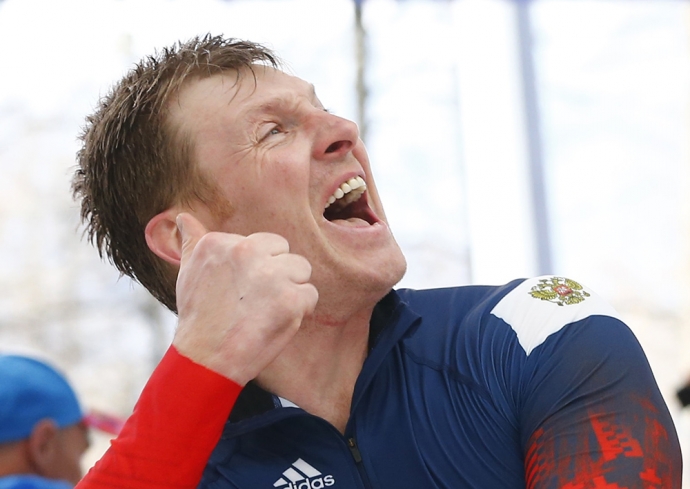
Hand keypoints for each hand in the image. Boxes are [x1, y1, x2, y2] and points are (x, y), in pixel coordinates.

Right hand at [172, 213, 318, 384]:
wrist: (206, 358)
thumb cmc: (199, 316)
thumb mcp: (187, 272)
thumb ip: (193, 241)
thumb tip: (184, 218)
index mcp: (221, 242)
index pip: (262, 243)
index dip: (257, 268)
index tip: (240, 290)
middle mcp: (246, 251)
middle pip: (285, 252)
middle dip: (277, 274)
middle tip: (256, 301)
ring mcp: (270, 274)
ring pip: (301, 269)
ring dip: (291, 290)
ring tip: (267, 310)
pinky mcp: (290, 299)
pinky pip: (310, 294)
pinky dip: (300, 311)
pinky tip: (277, 321)